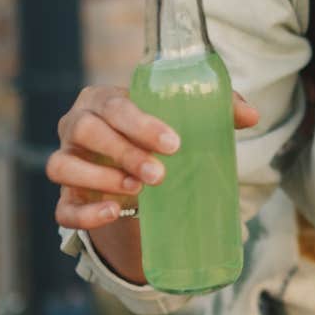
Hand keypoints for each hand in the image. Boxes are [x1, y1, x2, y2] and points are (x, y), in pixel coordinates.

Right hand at [47, 84, 261, 230]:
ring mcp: (67, 160)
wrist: (132, 165)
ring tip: (137, 191)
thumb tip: (252, 116)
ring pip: (62, 165)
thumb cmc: (156, 132)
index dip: (142, 124)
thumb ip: (216, 111)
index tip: (174, 144)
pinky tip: (113, 214)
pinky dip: (84, 214)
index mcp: (104, 100)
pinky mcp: (65, 197)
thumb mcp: (181, 119)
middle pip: (86, 130)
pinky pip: (62, 209)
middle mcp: (77, 125)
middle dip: (123, 152)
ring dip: (98, 179)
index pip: (115, 105)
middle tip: (159, 174)